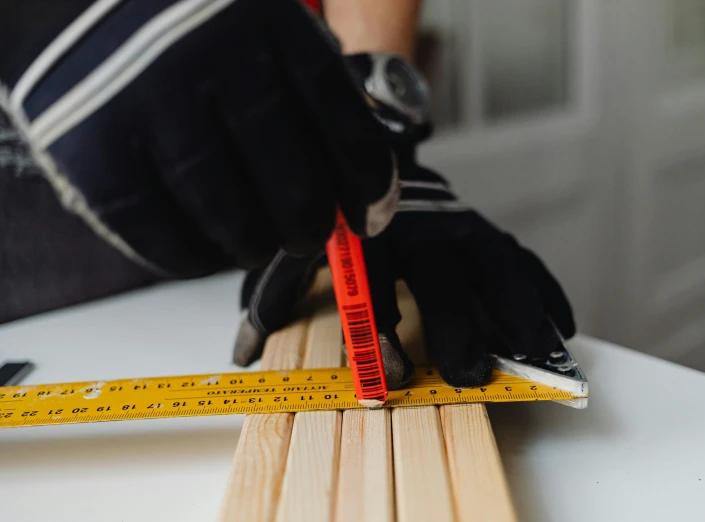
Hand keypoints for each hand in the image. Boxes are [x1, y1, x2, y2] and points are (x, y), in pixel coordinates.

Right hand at [0, 0, 397, 276]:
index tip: (371, 214)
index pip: (343, 122)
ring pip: (232, 218)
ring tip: (255, 241)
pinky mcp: (92, 154)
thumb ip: (300, 91)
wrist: (68, 12)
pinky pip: (164, 239)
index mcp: (264, 21)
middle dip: (310, 226)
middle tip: (308, 234)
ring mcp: (146, 105)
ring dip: (255, 245)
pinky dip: (195, 258)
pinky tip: (205, 248)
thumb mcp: (254, 27)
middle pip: (292, 181)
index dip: (366, 182)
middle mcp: (208, 58)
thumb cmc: (178, 32)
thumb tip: (349, 184)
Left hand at [233, 93, 574, 387]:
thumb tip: (243, 353)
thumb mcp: (298, 248)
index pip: (372, 278)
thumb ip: (273, 295)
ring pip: (493, 263)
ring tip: (530, 352)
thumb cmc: (338, 217)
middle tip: (467, 371)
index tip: (387, 372)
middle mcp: (417, 225)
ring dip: (513, 309)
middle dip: (455, 322)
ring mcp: (460, 225)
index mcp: (365, 231)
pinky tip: (560, 328)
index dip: (379, 324)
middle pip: (442, 272)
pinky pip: (524, 259)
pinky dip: (544, 292)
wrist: (378, 151)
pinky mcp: (490, 231)